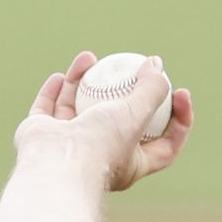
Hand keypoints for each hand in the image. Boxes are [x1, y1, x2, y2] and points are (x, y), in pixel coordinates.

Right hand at [13, 51, 194, 190]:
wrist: (55, 164)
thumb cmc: (102, 145)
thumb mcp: (137, 116)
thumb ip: (151, 91)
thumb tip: (157, 65)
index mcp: (131, 163)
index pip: (164, 143)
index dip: (177, 118)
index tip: (179, 91)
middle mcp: (100, 156)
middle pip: (115, 120)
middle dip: (122, 92)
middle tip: (128, 67)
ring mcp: (70, 147)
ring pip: (76, 109)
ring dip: (82, 82)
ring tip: (89, 58)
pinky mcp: (42, 137)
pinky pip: (47, 110)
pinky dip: (54, 92)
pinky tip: (61, 75)